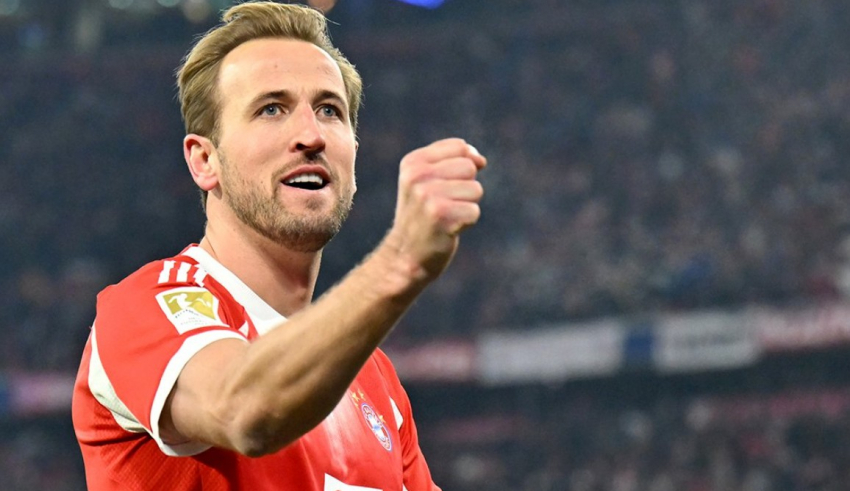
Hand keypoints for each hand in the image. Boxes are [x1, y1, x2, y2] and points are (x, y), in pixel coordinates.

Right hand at [384, 138, 486, 279]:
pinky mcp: (441, 217)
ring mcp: (428, 196)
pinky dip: (467, 222)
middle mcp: (418, 176)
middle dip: (466, 187)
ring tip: (446, 216)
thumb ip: (453, 161)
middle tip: (444, 204)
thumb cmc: (423, 215)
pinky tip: (448, 229)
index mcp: (413, 162)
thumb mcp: (426, 180)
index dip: (466, 163)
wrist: (404, 256)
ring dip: (467, 205)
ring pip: (475, 189)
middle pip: (469, 167)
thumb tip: (480, 160)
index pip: (459, 147)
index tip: (450, 183)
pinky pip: (474, 212)